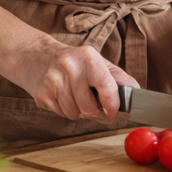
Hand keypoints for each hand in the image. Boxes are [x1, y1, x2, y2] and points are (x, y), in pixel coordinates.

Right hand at [14, 38, 140, 121]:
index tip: (112, 113)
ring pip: (75, 114)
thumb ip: (118, 77)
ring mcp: (54, 81)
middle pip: (90, 108)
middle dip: (93, 112)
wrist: (35, 56)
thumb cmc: (73, 61)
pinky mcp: (42, 95)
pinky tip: (60, 96)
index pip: (108, 90)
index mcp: (89, 57)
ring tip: (73, 96)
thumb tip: (137, 92)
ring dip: (77, 111)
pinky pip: (61, 115)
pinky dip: (64, 110)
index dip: (113, 107)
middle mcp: (70, 67)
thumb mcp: (97, 62)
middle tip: (90, 104)